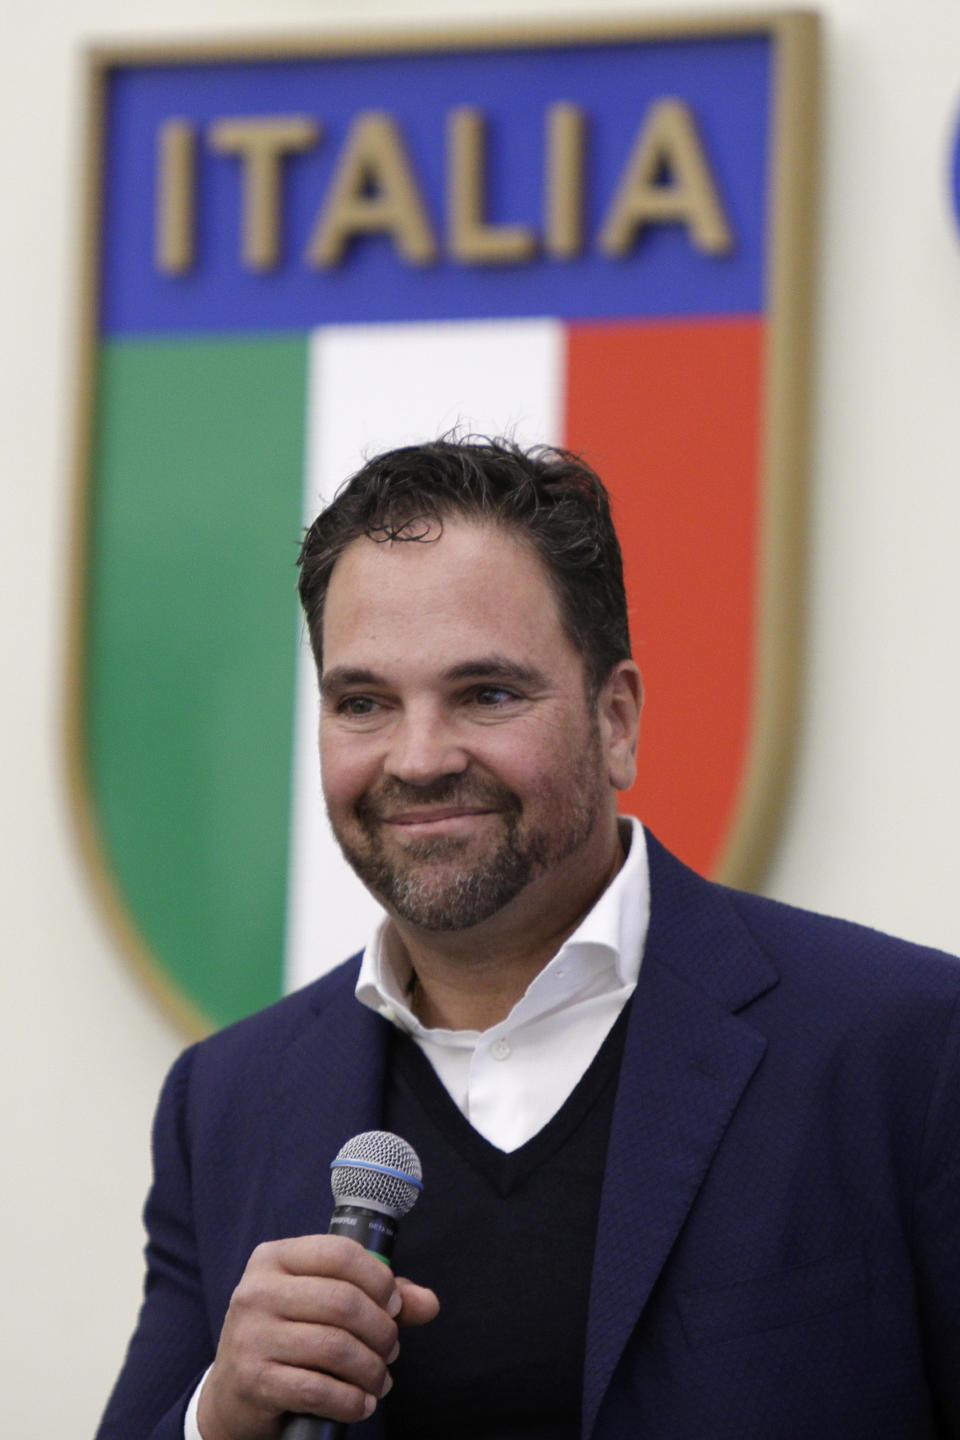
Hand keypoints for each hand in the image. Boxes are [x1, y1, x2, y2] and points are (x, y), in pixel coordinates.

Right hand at [196, 1235, 438, 1439]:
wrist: (230, 1394)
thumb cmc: (287, 1338)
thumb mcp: (322, 1303)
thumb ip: (376, 1296)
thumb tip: (429, 1303)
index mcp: (274, 1257)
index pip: (340, 1252)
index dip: (378, 1279)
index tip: (394, 1304)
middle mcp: (256, 1291)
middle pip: (343, 1302)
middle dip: (381, 1330)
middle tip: (391, 1349)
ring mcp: (251, 1336)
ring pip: (336, 1347)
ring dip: (371, 1369)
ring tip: (379, 1379)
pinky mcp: (253, 1380)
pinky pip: (318, 1389)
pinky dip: (350, 1401)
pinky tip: (361, 1404)